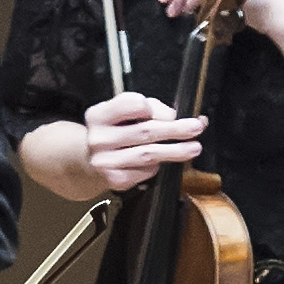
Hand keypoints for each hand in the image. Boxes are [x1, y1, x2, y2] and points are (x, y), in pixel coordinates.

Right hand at [74, 90, 208, 194]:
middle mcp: (98, 138)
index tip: (170, 114)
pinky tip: (160, 162)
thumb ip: (150, 109)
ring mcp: (105, 161)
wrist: (87, 160)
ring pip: (149, 154)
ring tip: (193, 148)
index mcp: (99, 115)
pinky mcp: (114, 179)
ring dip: (175, 151)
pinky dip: (156, 166)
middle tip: (196, 128)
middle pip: (145, 131)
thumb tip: (178, 117)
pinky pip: (145, 171)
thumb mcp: (123, 113)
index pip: (132, 104)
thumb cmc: (113, 132)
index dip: (154, 108)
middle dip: (175, 130)